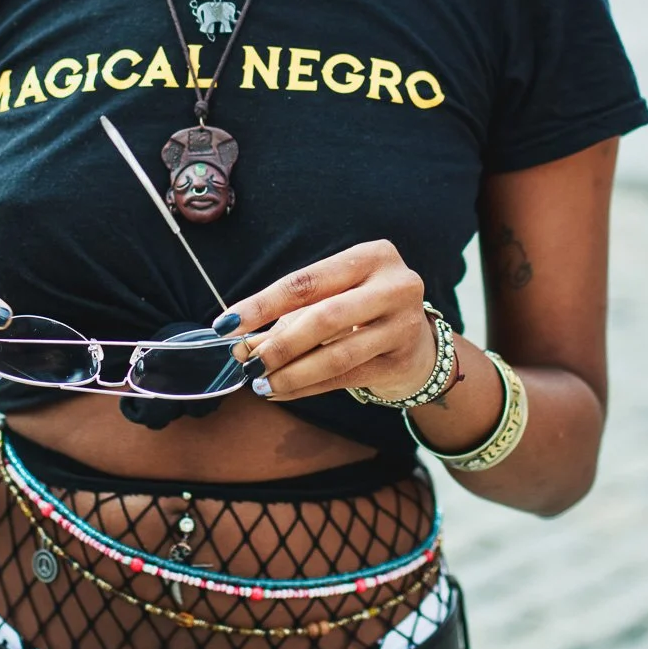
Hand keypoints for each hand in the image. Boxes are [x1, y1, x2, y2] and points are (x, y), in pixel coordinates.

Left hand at [218, 241, 437, 401]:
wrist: (420, 343)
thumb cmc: (362, 309)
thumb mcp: (332, 296)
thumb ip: (289, 315)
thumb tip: (239, 340)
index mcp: (372, 256)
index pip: (307, 281)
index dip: (263, 303)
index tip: (227, 323)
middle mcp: (394, 286)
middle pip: (324, 317)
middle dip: (279, 343)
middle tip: (247, 362)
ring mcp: (403, 325)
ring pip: (336, 354)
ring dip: (291, 372)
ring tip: (260, 383)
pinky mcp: (401, 362)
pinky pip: (344, 378)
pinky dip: (306, 387)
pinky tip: (280, 392)